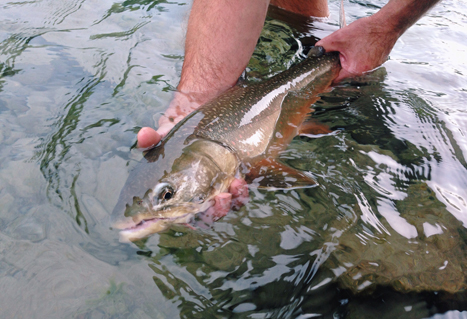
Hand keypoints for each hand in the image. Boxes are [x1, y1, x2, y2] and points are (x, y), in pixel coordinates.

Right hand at [136, 92, 247, 219]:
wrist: (200, 121)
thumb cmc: (177, 135)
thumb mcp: (164, 136)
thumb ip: (152, 139)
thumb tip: (144, 135)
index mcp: (175, 195)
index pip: (177, 216)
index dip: (180, 220)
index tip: (185, 217)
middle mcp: (194, 198)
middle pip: (203, 217)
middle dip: (212, 214)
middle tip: (218, 200)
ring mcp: (213, 192)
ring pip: (222, 210)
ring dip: (227, 205)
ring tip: (231, 188)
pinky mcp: (231, 184)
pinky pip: (238, 197)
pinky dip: (240, 194)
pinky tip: (238, 182)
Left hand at [316, 15, 398, 81]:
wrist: (387, 24)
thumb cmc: (365, 32)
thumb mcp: (338, 38)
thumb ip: (324, 46)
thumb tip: (316, 51)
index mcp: (353, 70)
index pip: (336, 80)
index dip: (327, 79)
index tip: (321, 80)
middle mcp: (363, 72)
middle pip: (345, 72)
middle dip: (338, 65)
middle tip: (334, 56)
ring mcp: (372, 67)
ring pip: (355, 66)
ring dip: (349, 60)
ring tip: (349, 48)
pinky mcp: (378, 61)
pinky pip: (364, 61)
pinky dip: (359, 56)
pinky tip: (359, 47)